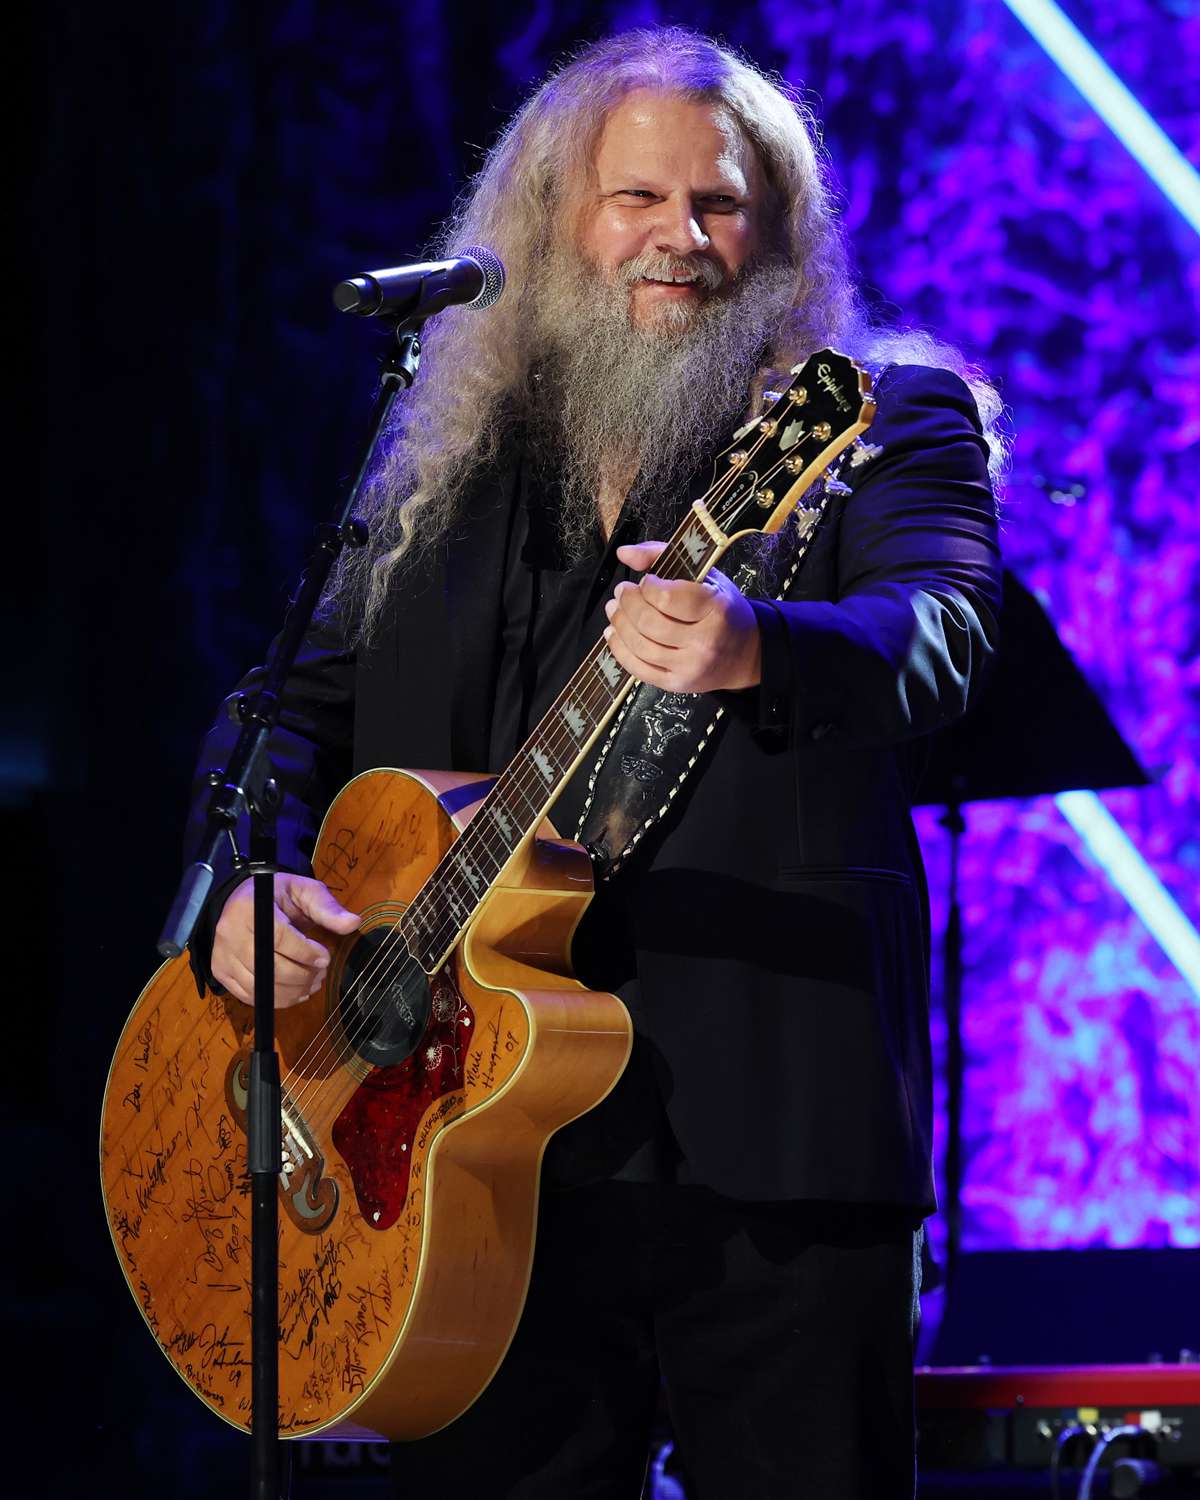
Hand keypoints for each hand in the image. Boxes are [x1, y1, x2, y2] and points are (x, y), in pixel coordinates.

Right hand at [211, 873, 359, 1007]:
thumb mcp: (304, 891)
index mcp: (249, 907)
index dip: (306, 953)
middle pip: (269, 968)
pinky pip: (249, 996)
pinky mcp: (221, 972)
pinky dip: (275, 1000)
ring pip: (260, 987)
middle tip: (321, 974)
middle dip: (302, 976)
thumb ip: (327, 908)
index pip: (279, 938)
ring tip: (311, 983)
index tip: (325, 958)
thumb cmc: (277, 896)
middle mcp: (229, 933)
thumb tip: (353, 923)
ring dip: (292, 992)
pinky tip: (294, 992)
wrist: (246, 901)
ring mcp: (222, 955)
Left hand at [603, 540, 762, 692]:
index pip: (667, 598)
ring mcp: (689, 666)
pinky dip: (619, 649)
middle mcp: (704, 641)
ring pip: (639, 646)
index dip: (647, 587)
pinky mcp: (677, 684)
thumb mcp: (706, 576)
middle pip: (649, 622)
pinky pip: (638, 669)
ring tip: (615, 609)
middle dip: (627, 603)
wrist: (745, 654)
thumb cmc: (723, 611)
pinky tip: (614, 634)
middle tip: (622, 592)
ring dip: (619, 624)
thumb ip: (663, 556)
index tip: (644, 581)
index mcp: (715, 609)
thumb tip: (624, 553)